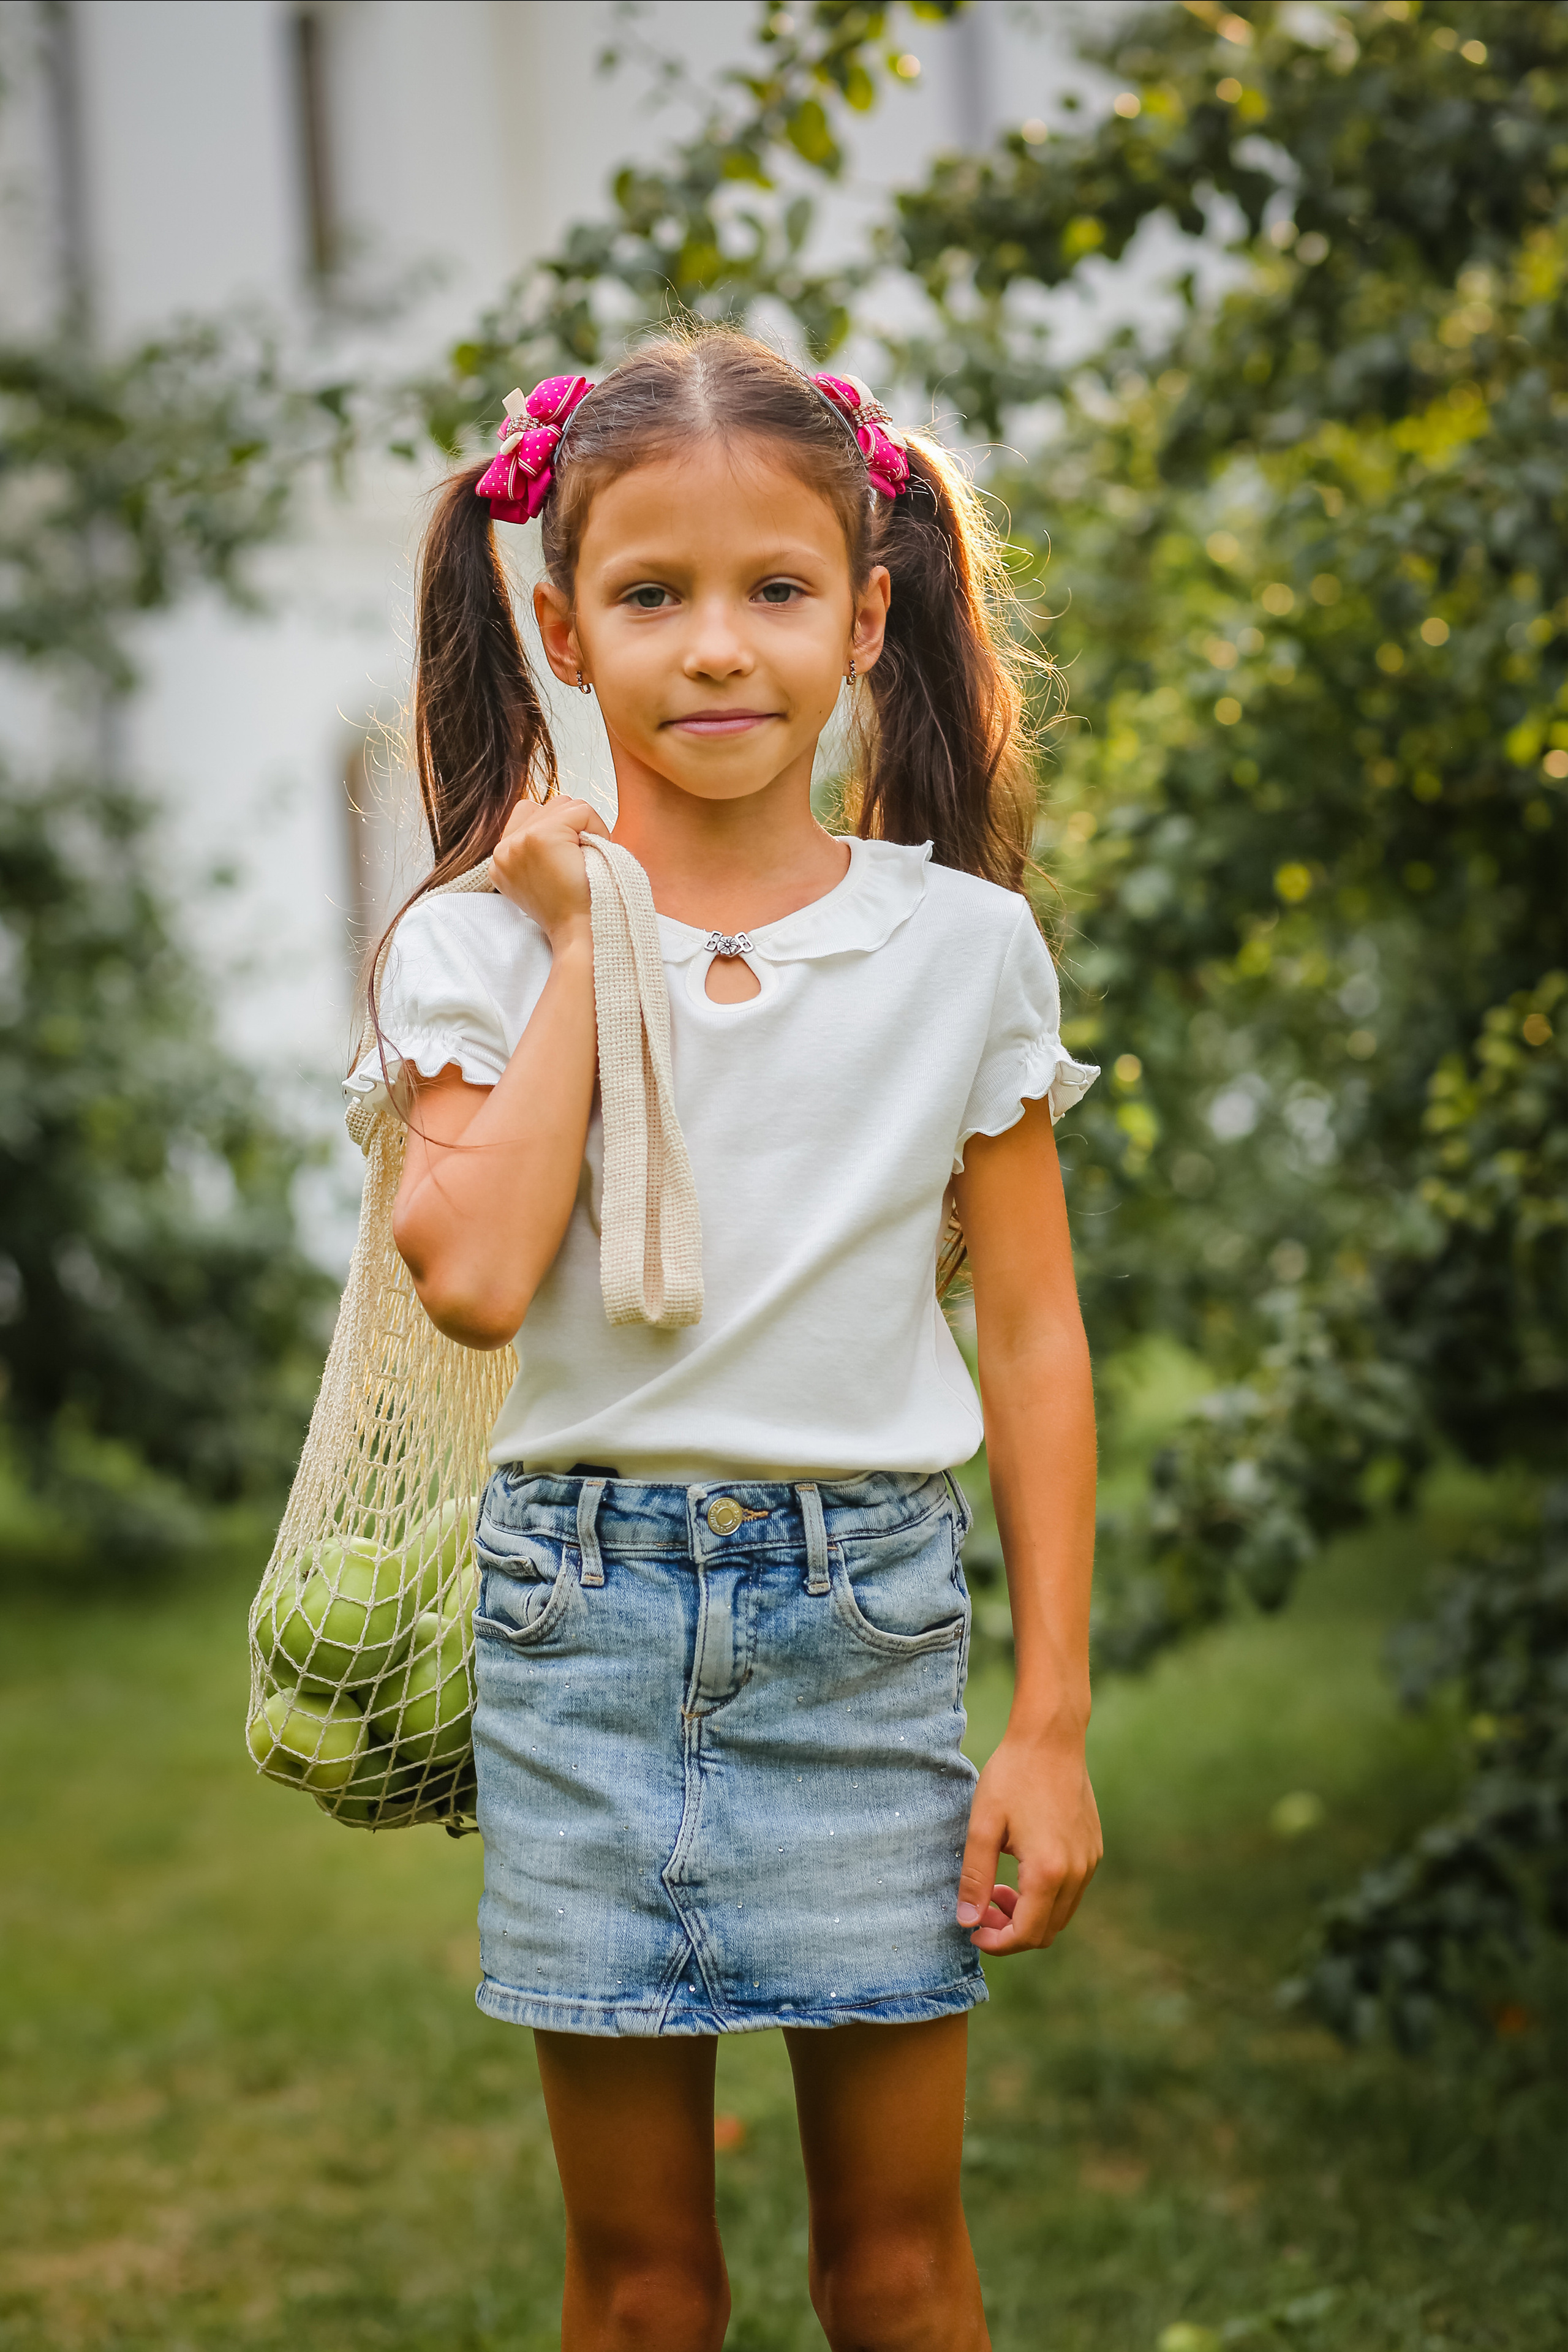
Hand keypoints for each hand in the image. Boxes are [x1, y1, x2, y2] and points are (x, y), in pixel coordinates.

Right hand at [490, 794, 608, 948]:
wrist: (582, 934)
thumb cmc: (575, 910)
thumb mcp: (544, 877)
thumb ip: (539, 849)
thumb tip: (560, 816)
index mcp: (502, 861)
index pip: (529, 815)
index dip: (558, 831)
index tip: (566, 863)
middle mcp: (503, 851)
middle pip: (546, 806)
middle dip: (571, 827)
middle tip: (579, 863)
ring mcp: (518, 842)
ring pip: (563, 804)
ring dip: (583, 827)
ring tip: (584, 860)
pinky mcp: (540, 837)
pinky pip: (581, 810)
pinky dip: (597, 828)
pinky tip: (591, 857)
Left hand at [955, 1730, 1101, 1954]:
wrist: (1051, 1738)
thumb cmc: (1012, 1776)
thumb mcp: (983, 1826)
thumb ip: (975, 1878)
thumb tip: (966, 1922)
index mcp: (1048, 1870)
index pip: (1027, 1934)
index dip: (997, 1943)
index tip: (972, 1931)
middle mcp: (1077, 1872)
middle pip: (1047, 1932)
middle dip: (1011, 1931)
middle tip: (981, 1909)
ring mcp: (1089, 1861)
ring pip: (1061, 1913)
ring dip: (1029, 1914)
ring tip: (997, 1887)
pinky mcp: (1093, 1849)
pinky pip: (1071, 1891)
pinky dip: (1045, 1895)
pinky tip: (1020, 1869)